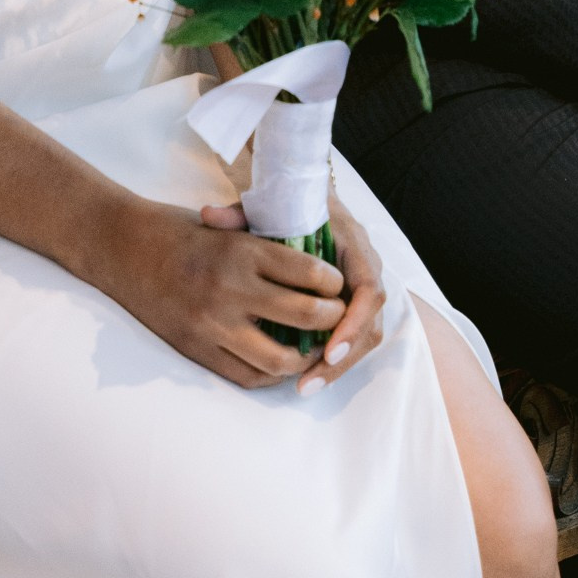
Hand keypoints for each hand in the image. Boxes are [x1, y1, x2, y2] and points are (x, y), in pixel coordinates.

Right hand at [94, 193, 352, 389]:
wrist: (122, 247)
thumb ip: (263, 248)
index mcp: (240, 250)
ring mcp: (213, 324)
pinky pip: (247, 376)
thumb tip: (312, 269)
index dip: (332, 282)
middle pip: (303, 315)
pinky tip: (278, 362)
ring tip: (313, 347)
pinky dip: (270, 374)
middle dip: (331, 319)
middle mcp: (230, 288)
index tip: (337, 284)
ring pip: (279, 358)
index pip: (307, 271)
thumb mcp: (224, 228)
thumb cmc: (177, 231)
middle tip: (337, 317)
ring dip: (304, 356)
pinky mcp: (197, 350)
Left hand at [193, 190, 385, 393]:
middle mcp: (363, 266)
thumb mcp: (266, 206)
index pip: (367, 286)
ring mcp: (361, 287)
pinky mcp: (353, 303)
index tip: (328, 346)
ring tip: (306, 385)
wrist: (308, 192)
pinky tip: (308, 376)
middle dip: (344, 355)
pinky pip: (354, 337)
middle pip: (370, 321)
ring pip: (365, 336)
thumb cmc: (288, 205)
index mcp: (350, 240)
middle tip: (311, 379)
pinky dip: (335, 359)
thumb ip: (240, 214)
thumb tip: (206, 216)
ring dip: (339, 365)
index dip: (353, 320)